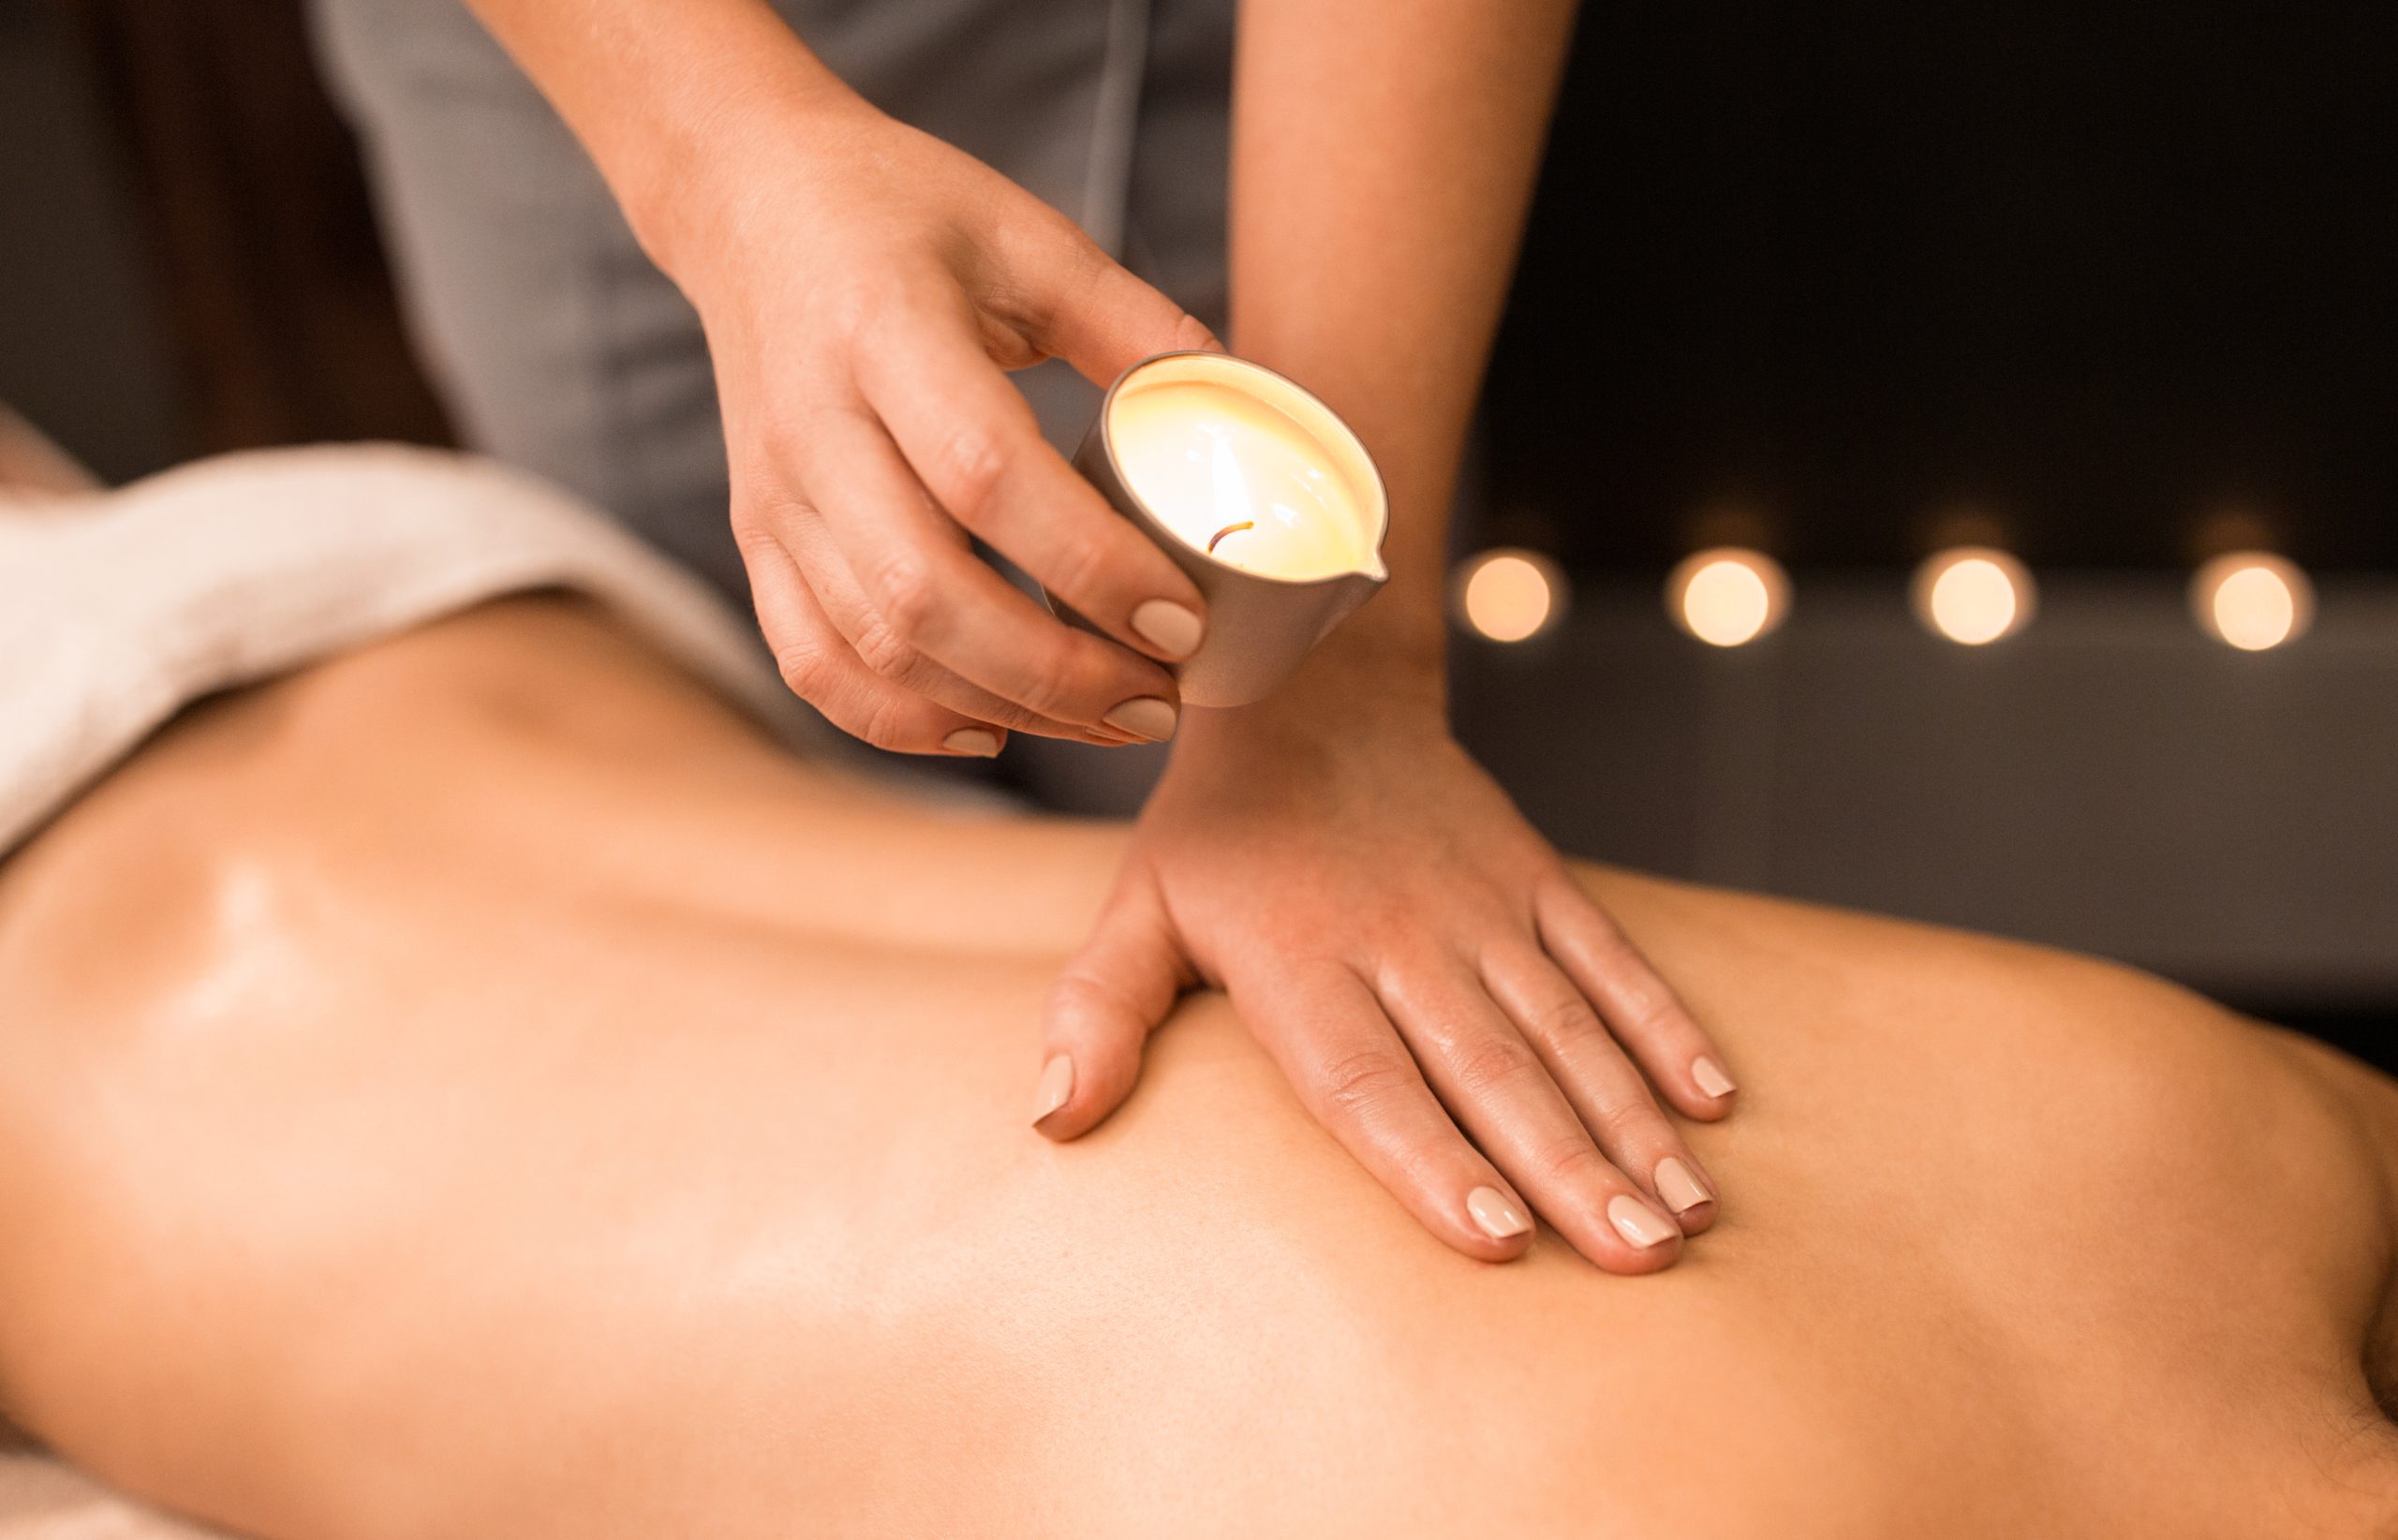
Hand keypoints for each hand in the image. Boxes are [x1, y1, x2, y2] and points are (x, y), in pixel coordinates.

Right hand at [664, 94, 1218, 755]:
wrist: (753, 207)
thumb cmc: (906, 215)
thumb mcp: (1028, 237)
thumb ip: (1135, 322)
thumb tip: (1248, 406)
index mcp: (884, 331)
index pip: (987, 476)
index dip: (1090, 565)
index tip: (1182, 618)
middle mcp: (815, 429)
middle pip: (926, 595)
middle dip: (1059, 674)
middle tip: (1160, 700)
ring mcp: (774, 499)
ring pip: (878, 649)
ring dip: (1005, 707)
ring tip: (1110, 717)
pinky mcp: (758, 544)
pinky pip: (817, 666)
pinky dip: (905, 722)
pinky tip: (994, 729)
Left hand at [1032, 682, 1737, 1270]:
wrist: (1313, 676)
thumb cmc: (1218, 823)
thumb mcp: (1138, 905)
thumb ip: (1099, 1011)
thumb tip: (1051, 1119)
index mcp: (1300, 960)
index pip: (1367, 1081)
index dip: (1429, 1162)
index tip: (1494, 1240)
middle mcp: (1401, 939)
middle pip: (1492, 1071)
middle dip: (1570, 1171)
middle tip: (1638, 1257)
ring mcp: (1480, 905)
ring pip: (1567, 1027)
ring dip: (1632, 1122)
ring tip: (1687, 1215)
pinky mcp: (1533, 875)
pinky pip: (1609, 958)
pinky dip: (1663, 1025)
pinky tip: (1714, 1102)